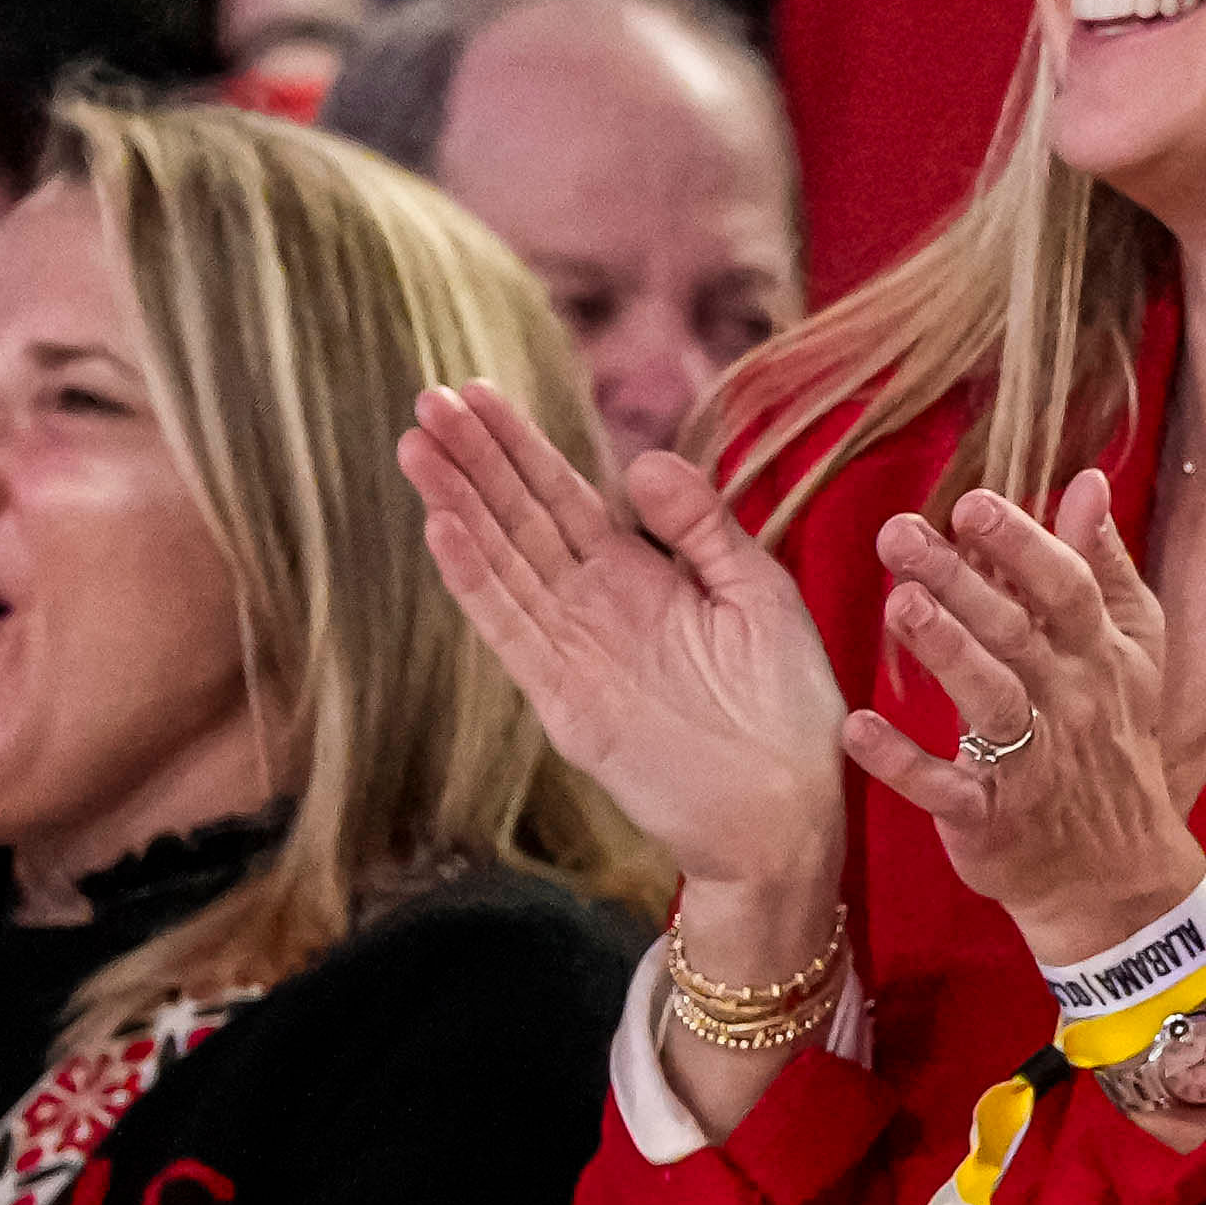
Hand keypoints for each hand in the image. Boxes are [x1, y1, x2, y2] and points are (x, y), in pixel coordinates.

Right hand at [401, 380, 847, 894]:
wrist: (789, 812)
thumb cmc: (786, 710)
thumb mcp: (758, 594)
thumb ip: (702, 527)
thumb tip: (638, 460)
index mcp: (640, 576)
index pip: (563, 496)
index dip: (519, 446)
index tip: (474, 392)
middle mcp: (595, 607)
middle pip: (521, 518)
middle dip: (474, 460)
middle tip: (427, 398)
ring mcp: (574, 653)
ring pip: (504, 564)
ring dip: (458, 507)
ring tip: (417, 447)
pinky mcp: (567, 702)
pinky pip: (514, 632)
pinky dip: (477, 583)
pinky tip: (443, 530)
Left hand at [841, 471, 1205, 965]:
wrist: (1117, 874)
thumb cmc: (1111, 742)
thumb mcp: (1129, 651)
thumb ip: (1102, 565)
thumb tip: (1086, 480)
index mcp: (1099, 655)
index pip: (1066, 588)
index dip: (1022, 544)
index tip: (972, 502)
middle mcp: (1068, 701)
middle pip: (1016, 633)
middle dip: (961, 580)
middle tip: (900, 533)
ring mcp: (1032, 762)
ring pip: (990, 702)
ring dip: (944, 654)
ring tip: (898, 606)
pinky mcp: (992, 819)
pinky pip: (947, 790)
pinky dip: (902, 763)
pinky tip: (856, 728)